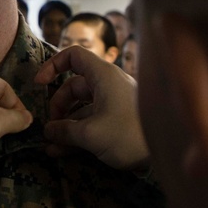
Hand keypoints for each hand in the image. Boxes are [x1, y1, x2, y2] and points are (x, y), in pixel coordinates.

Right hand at [34, 46, 148, 169]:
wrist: (167, 152)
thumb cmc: (129, 135)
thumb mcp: (90, 134)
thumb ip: (64, 131)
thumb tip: (47, 131)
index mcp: (103, 76)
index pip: (74, 56)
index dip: (53, 65)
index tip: (39, 84)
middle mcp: (109, 85)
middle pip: (74, 86)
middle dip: (58, 106)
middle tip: (51, 127)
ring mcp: (114, 103)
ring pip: (81, 108)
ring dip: (65, 125)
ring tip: (51, 146)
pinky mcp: (119, 121)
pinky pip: (91, 121)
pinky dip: (77, 133)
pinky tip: (62, 152)